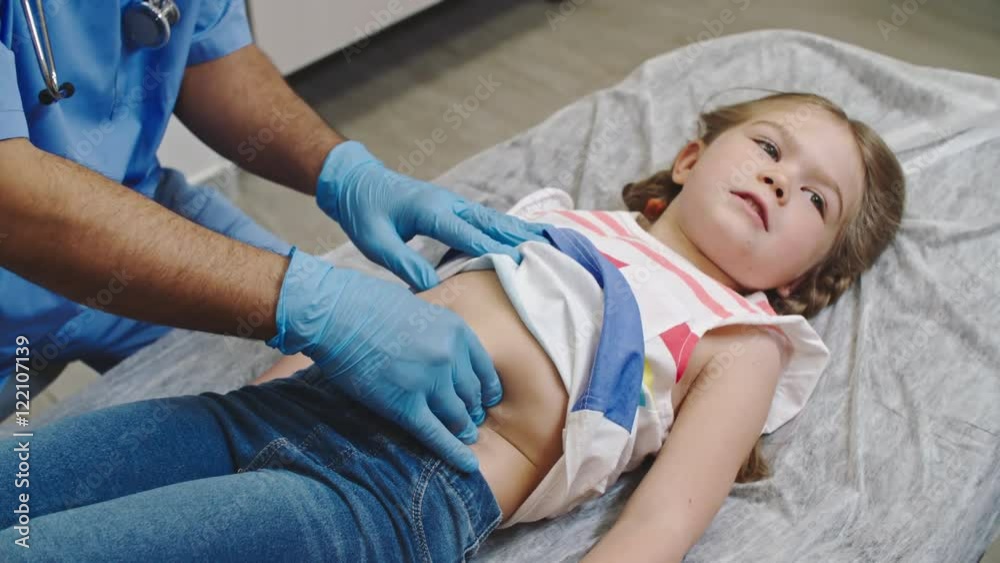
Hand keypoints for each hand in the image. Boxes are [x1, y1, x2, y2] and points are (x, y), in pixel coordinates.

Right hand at [267, 247, 500, 471]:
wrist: (335, 314)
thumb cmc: (367, 304)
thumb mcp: (418, 304)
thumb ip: (437, 324)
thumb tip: (441, 337)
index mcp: (455, 330)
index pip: (483, 367)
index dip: (486, 387)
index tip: (487, 398)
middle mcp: (449, 356)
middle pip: (471, 394)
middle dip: (471, 410)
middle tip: (470, 420)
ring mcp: (429, 382)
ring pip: (456, 416)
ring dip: (462, 430)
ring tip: (465, 437)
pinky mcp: (405, 405)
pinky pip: (436, 434)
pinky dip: (453, 452)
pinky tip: (467, 465)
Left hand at [316, 140, 547, 289]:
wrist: (355, 181)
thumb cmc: (363, 212)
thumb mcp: (375, 242)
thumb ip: (403, 263)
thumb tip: (432, 287)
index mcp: (431, 212)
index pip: (470, 236)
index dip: (496, 251)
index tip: (521, 266)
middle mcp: (448, 204)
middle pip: (492, 223)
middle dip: (520, 239)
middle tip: (550, 254)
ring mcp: (453, 203)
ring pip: (493, 218)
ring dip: (519, 231)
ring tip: (548, 244)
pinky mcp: (452, 207)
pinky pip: (484, 219)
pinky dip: (506, 227)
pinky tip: (521, 236)